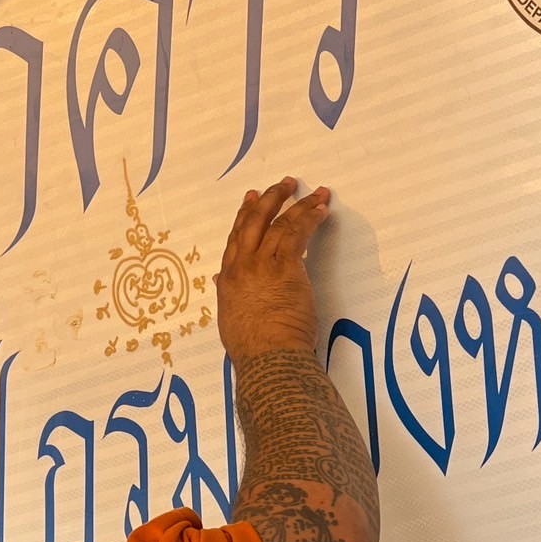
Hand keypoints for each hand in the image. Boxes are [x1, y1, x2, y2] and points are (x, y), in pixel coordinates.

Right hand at [216, 177, 330, 362]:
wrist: (267, 357)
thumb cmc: (253, 347)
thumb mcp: (231, 319)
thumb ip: (228, 297)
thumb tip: (220, 283)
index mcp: (228, 279)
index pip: (236, 239)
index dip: (244, 216)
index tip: (251, 199)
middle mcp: (242, 266)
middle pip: (254, 222)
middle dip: (269, 199)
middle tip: (283, 185)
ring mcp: (262, 265)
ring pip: (279, 223)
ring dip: (297, 204)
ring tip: (313, 193)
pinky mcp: (286, 267)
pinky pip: (298, 233)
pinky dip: (310, 218)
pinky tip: (321, 210)